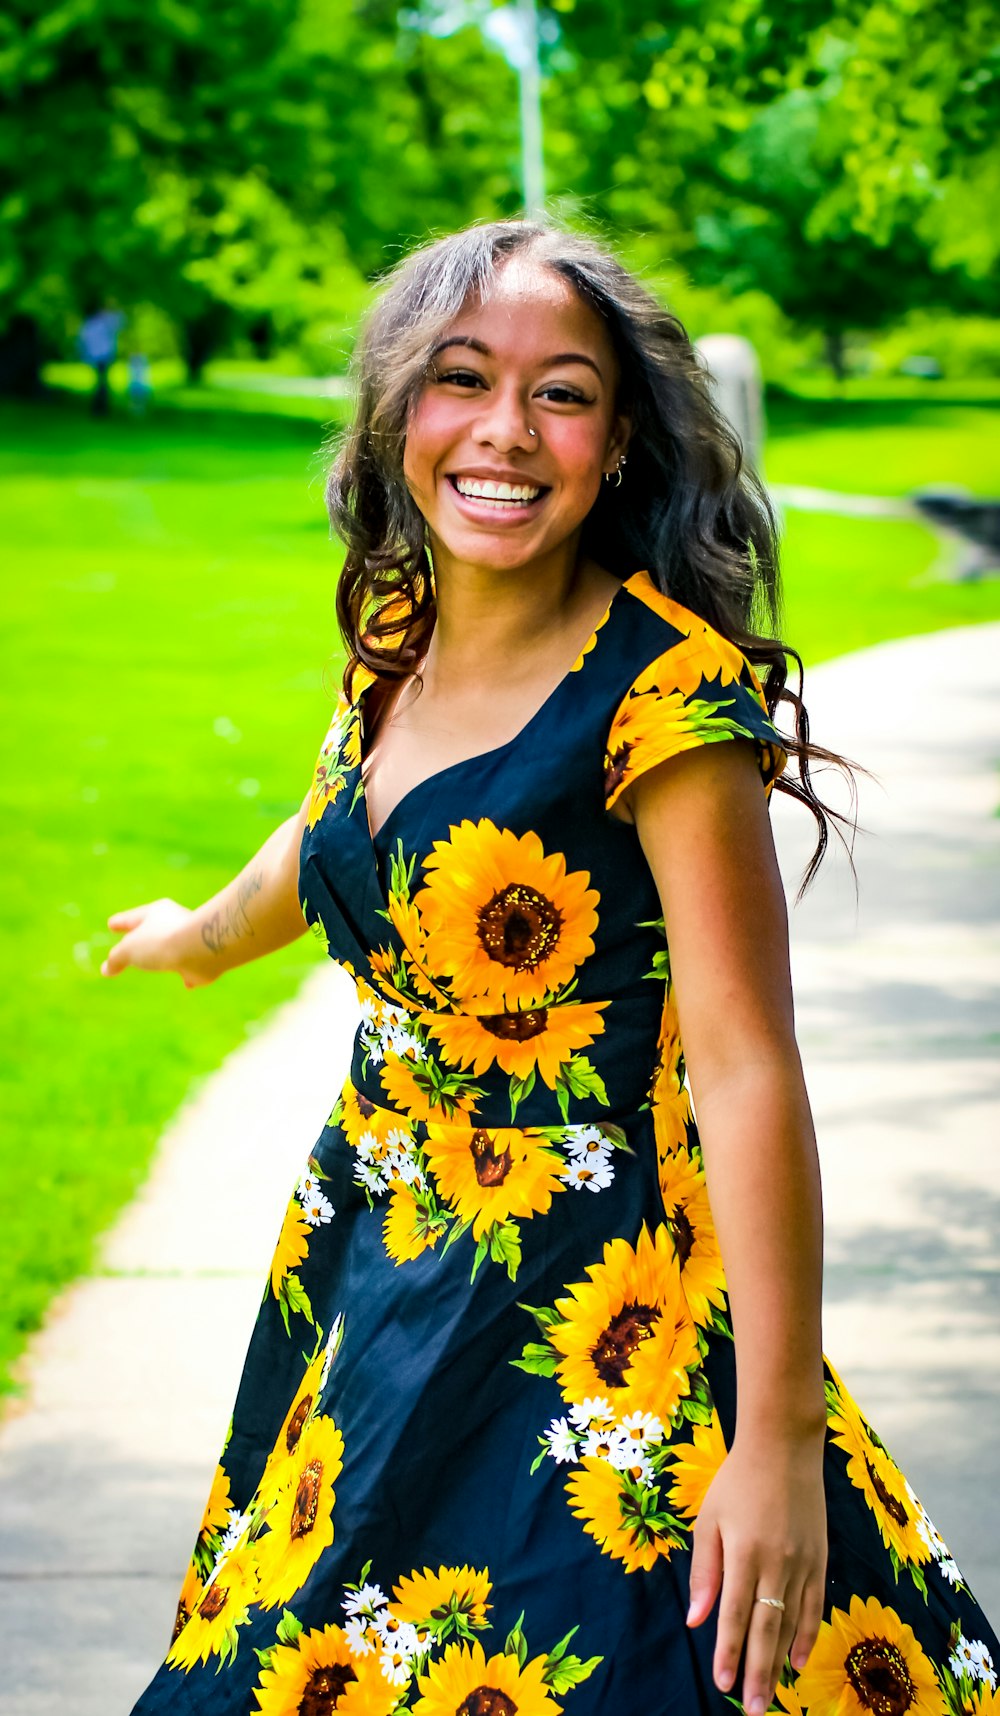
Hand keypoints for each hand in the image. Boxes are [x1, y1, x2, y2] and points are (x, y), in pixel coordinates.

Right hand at [101, 899, 211, 987]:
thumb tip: (106, 969)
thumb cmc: (162, 942)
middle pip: (154, 930)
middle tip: (132, 942)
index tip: (111, 924)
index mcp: (156, 913)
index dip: (121, 922)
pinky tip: (187, 984)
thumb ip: (117, 959)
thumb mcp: (129, 949)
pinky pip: (191, 967)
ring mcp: (190, 941)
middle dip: (142, 936)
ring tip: (157, 963)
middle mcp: (175, 923)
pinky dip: (188, 975)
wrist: (201, 950)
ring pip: (173, 947)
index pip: (132, 918)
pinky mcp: (203, 960)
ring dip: (164, 955)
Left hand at [686, 1429, 826, 1713]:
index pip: (734, 1615)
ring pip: (792, 1623)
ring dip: (780, 1662)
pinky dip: (807, 1635)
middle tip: (753, 1710)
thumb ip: (704, 1572)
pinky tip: (798, 1660)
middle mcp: (776, 1562)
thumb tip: (695, 1620)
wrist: (784, 1446)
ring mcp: (802, 1562)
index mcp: (743, 1552)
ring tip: (772, 1696)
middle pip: (766, 1629)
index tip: (722, 1685)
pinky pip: (815, 1606)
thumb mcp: (709, 1520)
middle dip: (758, 1673)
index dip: (728, 1652)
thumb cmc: (737, 1481)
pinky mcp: (820, 1559)